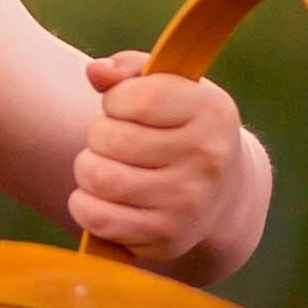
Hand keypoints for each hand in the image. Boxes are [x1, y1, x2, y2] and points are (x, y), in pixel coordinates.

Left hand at [69, 51, 245, 264]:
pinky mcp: (165, 237)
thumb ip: (129, 70)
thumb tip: (95, 71)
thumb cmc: (181, 128)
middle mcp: (206, 159)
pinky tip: (101, 196)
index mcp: (211, 112)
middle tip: (113, 141)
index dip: (115, 100)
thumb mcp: (170, 88)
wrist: (223, 195)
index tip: (124, 106)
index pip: (135, 98)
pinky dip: (84, 204)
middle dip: (98, 135)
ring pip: (98, 177)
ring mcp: (187, 203)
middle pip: (109, 138)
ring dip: (88, 168)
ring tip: (106, 165)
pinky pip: (96, 218)